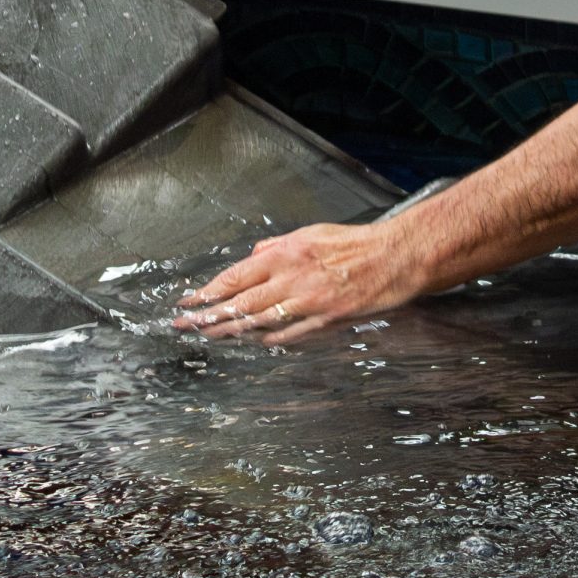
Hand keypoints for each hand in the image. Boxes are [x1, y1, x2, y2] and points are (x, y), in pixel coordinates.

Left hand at [174, 218, 430, 344]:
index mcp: (284, 254)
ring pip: (260, 321)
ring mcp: (307, 303)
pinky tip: (254, 342)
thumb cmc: (353, 243)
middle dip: (209, 315)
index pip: (236, 276)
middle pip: (240, 303)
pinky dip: (270, 339)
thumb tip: (255, 254)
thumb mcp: (310, 234)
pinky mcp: (325, 321)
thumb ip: (279, 246)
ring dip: (231, 330)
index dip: (209, 291)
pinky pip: (290, 334)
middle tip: (185, 324)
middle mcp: (291, 279)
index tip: (188, 300)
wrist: (393, 257)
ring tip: (209, 336)